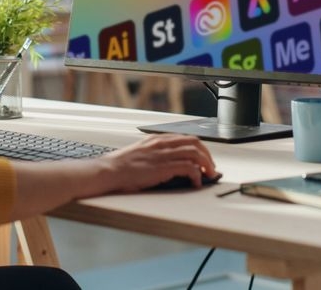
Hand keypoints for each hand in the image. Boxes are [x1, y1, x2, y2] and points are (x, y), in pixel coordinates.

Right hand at [95, 134, 218, 193]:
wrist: (109, 171)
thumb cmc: (120, 167)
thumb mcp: (139, 154)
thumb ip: (153, 154)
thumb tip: (166, 164)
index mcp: (156, 139)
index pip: (185, 137)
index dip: (199, 148)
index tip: (203, 158)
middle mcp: (162, 143)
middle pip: (195, 142)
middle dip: (207, 155)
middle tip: (210, 168)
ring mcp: (164, 154)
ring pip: (196, 153)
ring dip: (206, 164)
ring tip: (209, 175)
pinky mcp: (164, 167)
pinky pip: (189, 168)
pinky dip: (197, 175)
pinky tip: (196, 183)